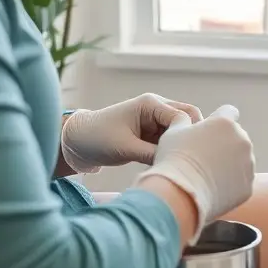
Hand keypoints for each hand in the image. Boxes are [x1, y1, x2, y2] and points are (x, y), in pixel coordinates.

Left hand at [60, 93, 202, 173]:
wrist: (77, 142)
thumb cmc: (97, 139)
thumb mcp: (126, 148)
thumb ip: (153, 154)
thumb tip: (176, 163)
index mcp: (151, 104)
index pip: (183, 116)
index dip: (186, 135)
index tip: (181, 156)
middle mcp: (157, 108)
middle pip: (189, 119)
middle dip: (190, 138)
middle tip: (186, 159)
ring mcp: (156, 121)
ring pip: (182, 131)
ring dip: (181, 145)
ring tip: (176, 163)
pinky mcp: (153, 134)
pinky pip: (172, 140)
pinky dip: (173, 151)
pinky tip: (169, 164)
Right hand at [134, 105, 255, 242]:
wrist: (180, 194)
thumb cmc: (174, 160)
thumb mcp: (173, 133)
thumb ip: (183, 121)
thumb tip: (185, 117)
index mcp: (225, 123)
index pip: (229, 112)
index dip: (219, 119)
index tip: (210, 130)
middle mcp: (242, 140)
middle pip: (236, 137)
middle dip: (224, 144)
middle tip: (202, 158)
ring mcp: (248, 164)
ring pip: (241, 160)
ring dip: (229, 164)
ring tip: (205, 176)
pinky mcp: (248, 185)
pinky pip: (240, 181)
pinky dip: (230, 184)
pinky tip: (211, 189)